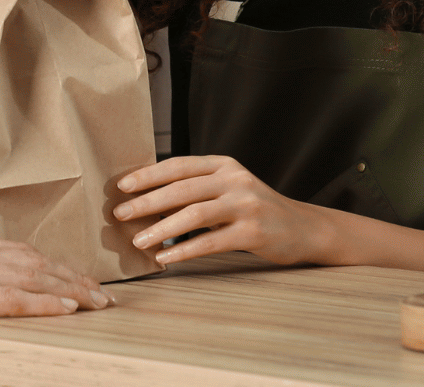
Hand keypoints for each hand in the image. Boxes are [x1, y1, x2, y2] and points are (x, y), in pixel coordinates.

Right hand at [0, 229, 112, 335]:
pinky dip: (40, 301)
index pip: (17, 253)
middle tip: (103, 294)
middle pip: (32, 262)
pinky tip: (65, 306)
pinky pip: (5, 297)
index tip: (79, 280)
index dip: (53, 267)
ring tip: (96, 301)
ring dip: (68, 288)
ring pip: (28, 276)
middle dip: (72, 277)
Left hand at [113, 155, 335, 267]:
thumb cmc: (256, 209)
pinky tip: (166, 257)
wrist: (304, 228)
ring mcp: (246, 205)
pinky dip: (184, 249)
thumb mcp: (229, 188)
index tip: (121, 186)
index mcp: (223, 165)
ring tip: (138, 240)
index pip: (179, 165)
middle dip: (147, 201)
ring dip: (161, 228)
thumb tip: (147, 199)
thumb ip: (197, 188)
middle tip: (120, 214)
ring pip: (194, 214)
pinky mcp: (253, 232)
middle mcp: (234, 180)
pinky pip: (212, 242)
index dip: (148, 175)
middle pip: (182, 188)